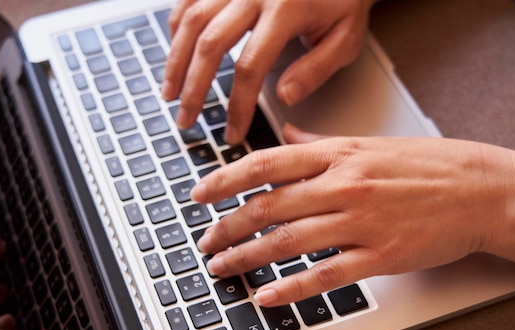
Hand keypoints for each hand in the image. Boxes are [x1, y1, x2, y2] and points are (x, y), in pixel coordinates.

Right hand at [162, 0, 375, 143]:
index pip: (250, 67)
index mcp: (285, 8)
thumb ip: (316, 69)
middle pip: (210, 45)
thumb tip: (283, 98)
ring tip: (170, 94)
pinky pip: (188, 1)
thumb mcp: (345, 37)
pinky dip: (176, 28)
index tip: (233, 132)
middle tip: (186, 121)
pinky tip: (174, 54)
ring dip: (175, 62)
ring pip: (191, 22)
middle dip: (194, 90)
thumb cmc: (341, 1)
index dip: (238, 106)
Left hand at [191, 126, 514, 305]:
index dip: (225, 179)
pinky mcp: (380, 256)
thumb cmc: (428, 165)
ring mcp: (361, 222)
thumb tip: (288, 133)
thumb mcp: (369, 142)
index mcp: (338, 154)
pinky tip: (265, 296)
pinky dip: (290, 288)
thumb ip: (321, 142)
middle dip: (227, 227)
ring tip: (222, 267)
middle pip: (268, 206)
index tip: (200, 194)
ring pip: (287, 241)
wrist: (481, 190)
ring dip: (246, 257)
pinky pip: (324, 275)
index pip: (266, 163)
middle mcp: (343, 185)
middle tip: (206, 242)